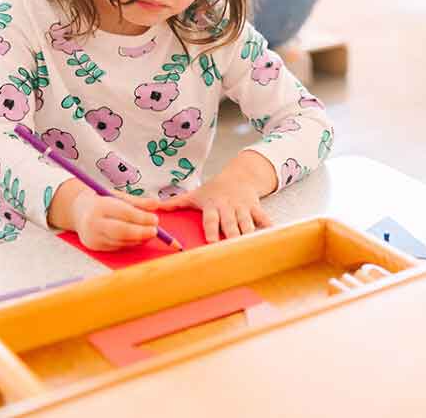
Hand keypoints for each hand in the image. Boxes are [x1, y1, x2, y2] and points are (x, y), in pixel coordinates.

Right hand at [48, 179, 158, 250]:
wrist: (78, 211)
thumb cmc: (102, 201)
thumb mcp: (118, 196)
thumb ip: (138, 202)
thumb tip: (156, 204)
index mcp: (100, 205)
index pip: (124, 213)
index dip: (142, 218)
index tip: (155, 219)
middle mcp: (94, 222)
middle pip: (121, 231)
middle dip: (141, 232)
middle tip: (155, 231)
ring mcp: (93, 236)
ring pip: (120, 241)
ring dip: (138, 239)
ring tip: (149, 234)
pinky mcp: (95, 246)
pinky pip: (117, 246)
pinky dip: (130, 243)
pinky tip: (138, 239)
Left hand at [155, 151, 275, 241]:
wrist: (239, 176)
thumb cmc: (214, 190)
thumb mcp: (194, 194)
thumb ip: (175, 203)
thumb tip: (153, 208)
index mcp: (212, 205)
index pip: (211, 219)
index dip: (211, 229)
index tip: (210, 241)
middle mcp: (228, 207)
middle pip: (230, 223)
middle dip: (232, 235)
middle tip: (232, 248)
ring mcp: (243, 208)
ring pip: (247, 223)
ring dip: (249, 234)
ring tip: (250, 247)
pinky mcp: (256, 208)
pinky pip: (263, 218)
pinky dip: (268, 226)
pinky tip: (272, 235)